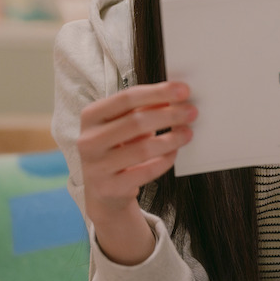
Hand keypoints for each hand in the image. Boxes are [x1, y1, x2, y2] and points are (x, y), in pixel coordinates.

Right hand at [77, 81, 195, 263]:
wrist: (103, 190)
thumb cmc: (118, 148)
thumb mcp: (124, 125)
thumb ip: (144, 109)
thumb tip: (176, 96)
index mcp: (91, 116)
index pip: (127, 98)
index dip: (157, 92)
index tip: (183, 90)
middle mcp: (88, 140)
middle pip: (136, 122)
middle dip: (169, 115)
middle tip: (191, 112)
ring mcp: (96, 166)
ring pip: (142, 149)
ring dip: (171, 139)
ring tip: (187, 133)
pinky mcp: (110, 188)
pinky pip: (146, 172)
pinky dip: (164, 161)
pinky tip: (174, 153)